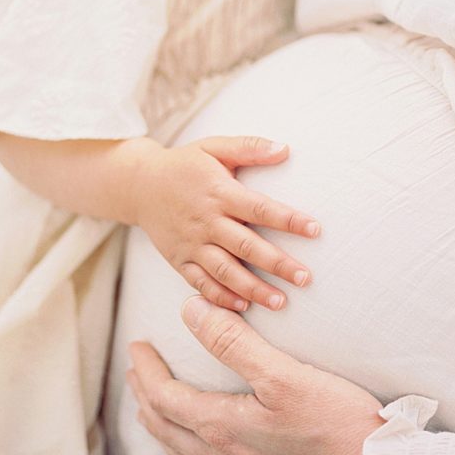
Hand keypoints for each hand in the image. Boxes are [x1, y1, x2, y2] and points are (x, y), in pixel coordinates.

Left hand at [127, 296, 383, 454]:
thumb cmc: (336, 425)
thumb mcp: (283, 374)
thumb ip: (233, 342)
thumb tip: (190, 310)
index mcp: (223, 428)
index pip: (165, 397)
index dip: (146, 370)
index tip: (137, 345)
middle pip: (167, 429)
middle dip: (146, 398)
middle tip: (137, 373)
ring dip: (164, 428)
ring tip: (157, 411)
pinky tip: (204, 452)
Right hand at [135, 136, 319, 311]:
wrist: (139, 185)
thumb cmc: (185, 164)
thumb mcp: (214, 147)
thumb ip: (249, 147)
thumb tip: (285, 149)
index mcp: (219, 192)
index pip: (259, 208)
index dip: (288, 220)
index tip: (315, 229)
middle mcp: (207, 221)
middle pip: (247, 246)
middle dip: (277, 264)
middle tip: (305, 278)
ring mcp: (192, 243)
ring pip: (226, 271)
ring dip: (253, 288)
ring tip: (280, 301)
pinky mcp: (180, 260)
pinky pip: (201, 283)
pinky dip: (220, 297)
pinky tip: (243, 307)